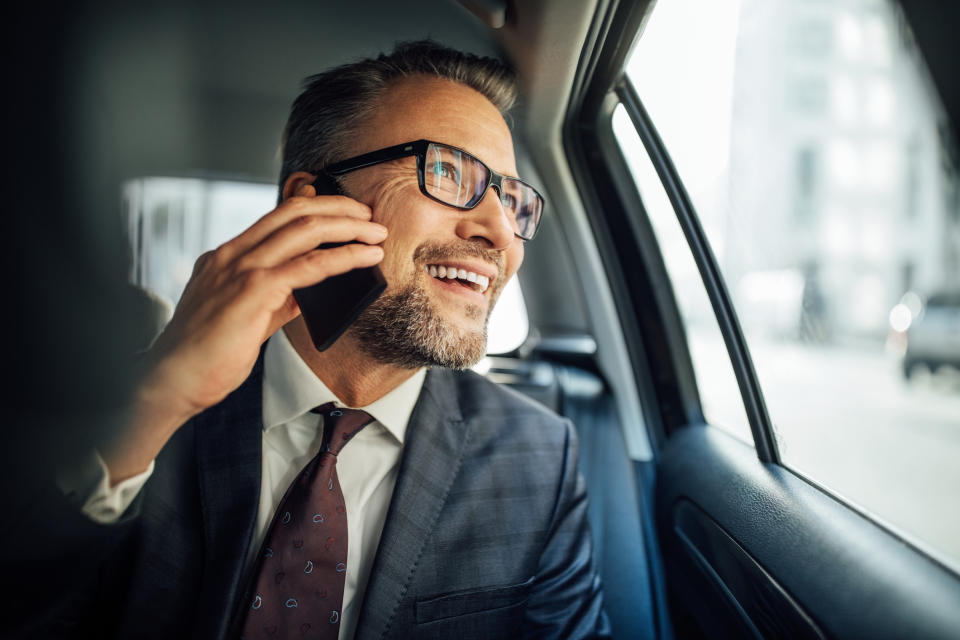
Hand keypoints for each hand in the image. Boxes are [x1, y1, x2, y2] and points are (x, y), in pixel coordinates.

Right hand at [140, 183, 386, 425]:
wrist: (173, 379)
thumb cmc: (205, 355)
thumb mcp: (246, 316)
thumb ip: (276, 297)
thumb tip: (309, 290)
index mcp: (226, 256)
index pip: (276, 216)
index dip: (315, 207)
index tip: (345, 212)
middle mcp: (232, 254)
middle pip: (293, 211)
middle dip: (338, 207)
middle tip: (368, 214)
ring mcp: (241, 268)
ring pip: (304, 229)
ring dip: (348, 227)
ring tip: (375, 232)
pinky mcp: (253, 290)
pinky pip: (309, 265)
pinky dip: (343, 257)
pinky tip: (364, 257)